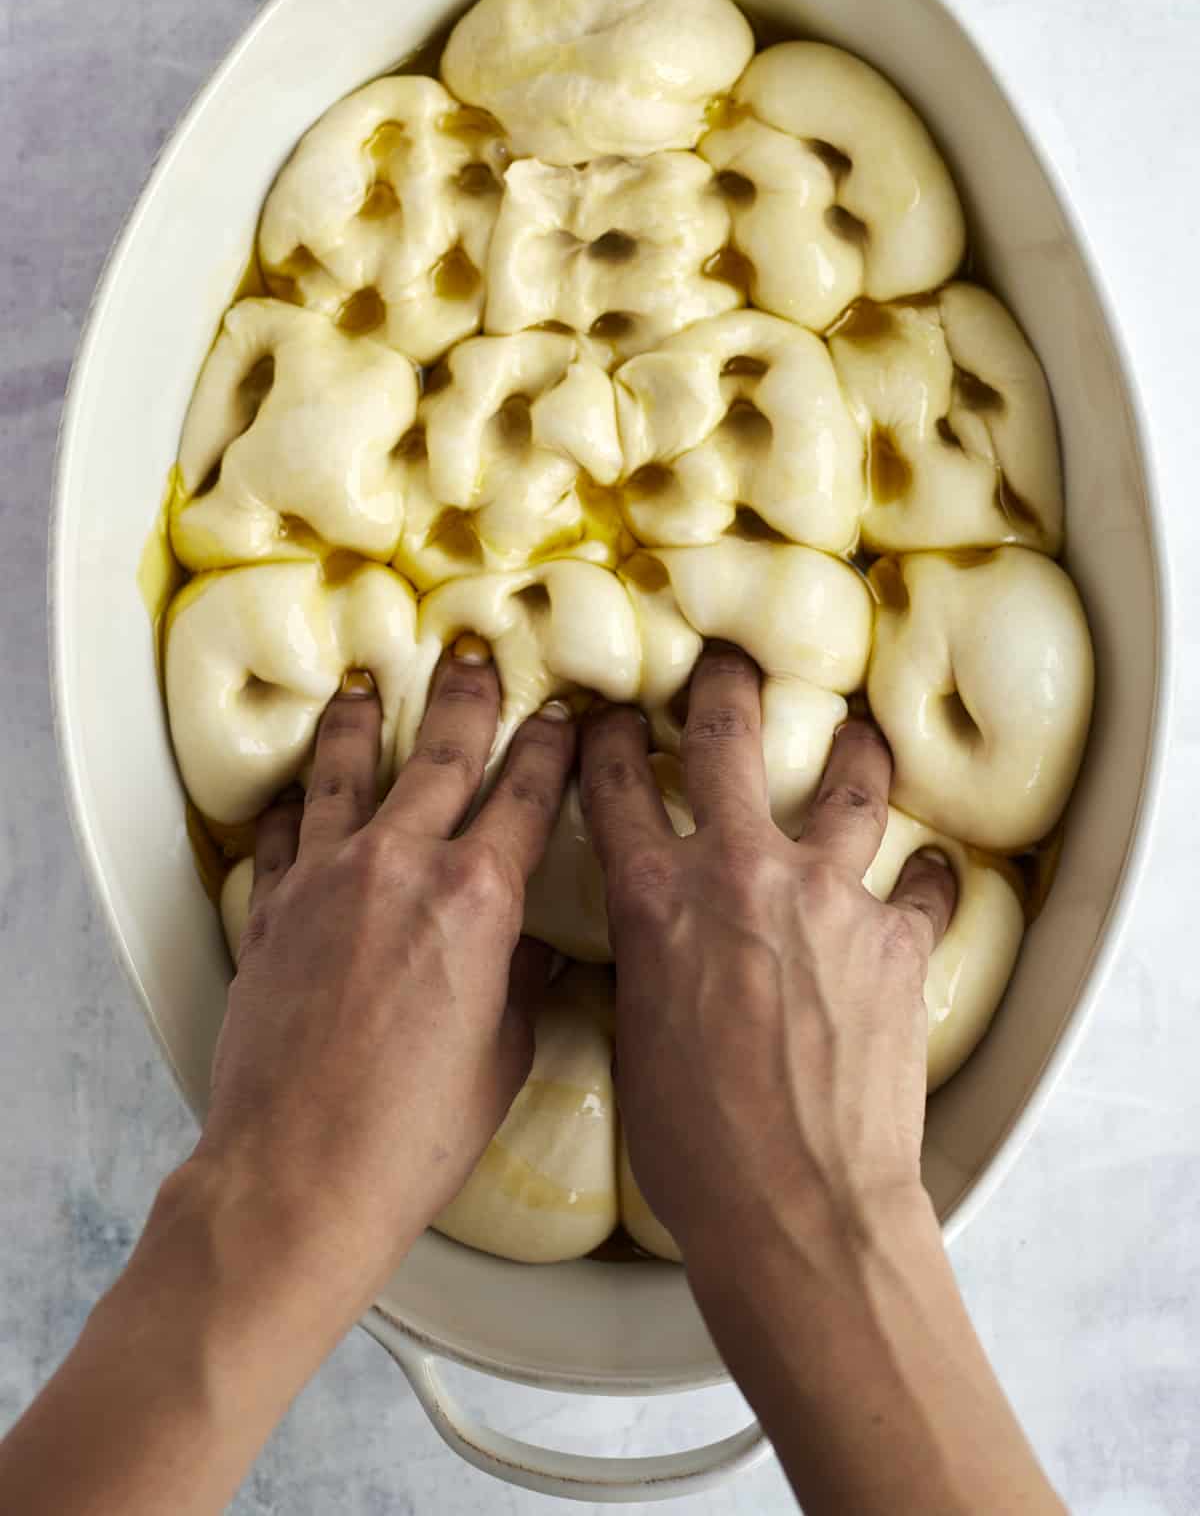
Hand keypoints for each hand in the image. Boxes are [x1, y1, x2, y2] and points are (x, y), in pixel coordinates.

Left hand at [195, 643, 575, 1303]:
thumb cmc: (413, 1133)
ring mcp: (325, 882)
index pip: (527, 792)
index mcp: (476, 897)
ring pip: (347, 773)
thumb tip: (536, 952)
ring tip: (366, 686)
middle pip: (442, 754)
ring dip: (363, 722)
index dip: (551, 746)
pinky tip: (296, 795)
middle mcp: (400, 866)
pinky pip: (282, 838)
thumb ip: (522, 983)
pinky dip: (292, 809)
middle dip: (468, 697)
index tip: (565, 713)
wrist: (297, 1175)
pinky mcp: (270, 914)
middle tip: (476, 655)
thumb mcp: (503, 1055)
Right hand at [580, 644, 955, 1263]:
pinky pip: (925, 887)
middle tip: (729, 659)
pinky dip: (929, 880)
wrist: (798, 1207)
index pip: (615, 789)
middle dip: (725, 686)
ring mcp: (826, 896)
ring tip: (862, 733)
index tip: (606, 713)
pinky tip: (936, 869)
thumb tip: (654, 949)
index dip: (605, 739)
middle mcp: (739, 873)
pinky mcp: (896, 939)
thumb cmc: (699, 1149)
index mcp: (656, 901)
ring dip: (856, 753)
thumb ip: (648, 967)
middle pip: (728, 740)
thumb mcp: (634, 1042)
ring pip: (849, 786)